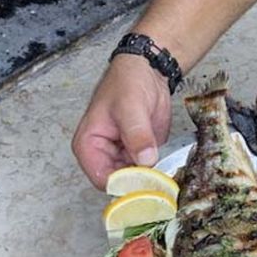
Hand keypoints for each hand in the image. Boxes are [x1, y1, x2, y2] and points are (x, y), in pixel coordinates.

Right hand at [72, 55, 172, 188]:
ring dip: (150, 181)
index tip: (145, 182)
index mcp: (88, 145)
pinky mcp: (138, 155)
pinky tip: (168, 169)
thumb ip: (137, 134)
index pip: (101, 179)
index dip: (123, 185)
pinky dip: (158, 173)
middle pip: (119, 184)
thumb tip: (145, 161)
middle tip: (160, 182)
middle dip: (139, 185)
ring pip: (135, 181)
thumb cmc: (127, 83)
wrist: (147, 71)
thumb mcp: (131, 107)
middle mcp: (102, 155)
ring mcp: (121, 157)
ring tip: (166, 175)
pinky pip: (147, 172)